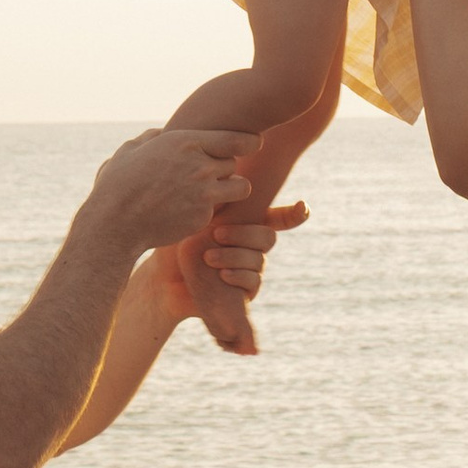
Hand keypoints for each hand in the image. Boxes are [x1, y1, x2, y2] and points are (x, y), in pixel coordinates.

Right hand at [85, 124, 253, 258]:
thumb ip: (152, 138)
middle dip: (224, 168)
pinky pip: (219, 210)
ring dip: (230, 189)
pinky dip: (210, 211)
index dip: (249, 142)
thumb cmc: (117, 185)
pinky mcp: (203, 217)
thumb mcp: (130, 150)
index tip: (254, 144)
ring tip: (212, 193)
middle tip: (207, 175)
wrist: (115, 224)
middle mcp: (200, 165)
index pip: (237, 139)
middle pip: (234, 162)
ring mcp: (204, 193)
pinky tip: (189, 211)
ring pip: (240, 187)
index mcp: (185, 142)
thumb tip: (161, 133)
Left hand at [150, 195, 306, 320]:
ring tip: (209, 258)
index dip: (294, 214)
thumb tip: (228, 174)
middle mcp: (250, 247)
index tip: (304, 207)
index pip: (278, 218)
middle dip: (245, 234)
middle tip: (217, 233)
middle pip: (267, 236)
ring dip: (234, 256)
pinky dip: (239, 276)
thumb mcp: (195, 218)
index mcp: (244, 225)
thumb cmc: (177, 244)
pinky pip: (253, 282)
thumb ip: (217, 201)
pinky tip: (223, 275)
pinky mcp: (244, 293)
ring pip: (258, 260)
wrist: (163, 280)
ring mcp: (249, 270)